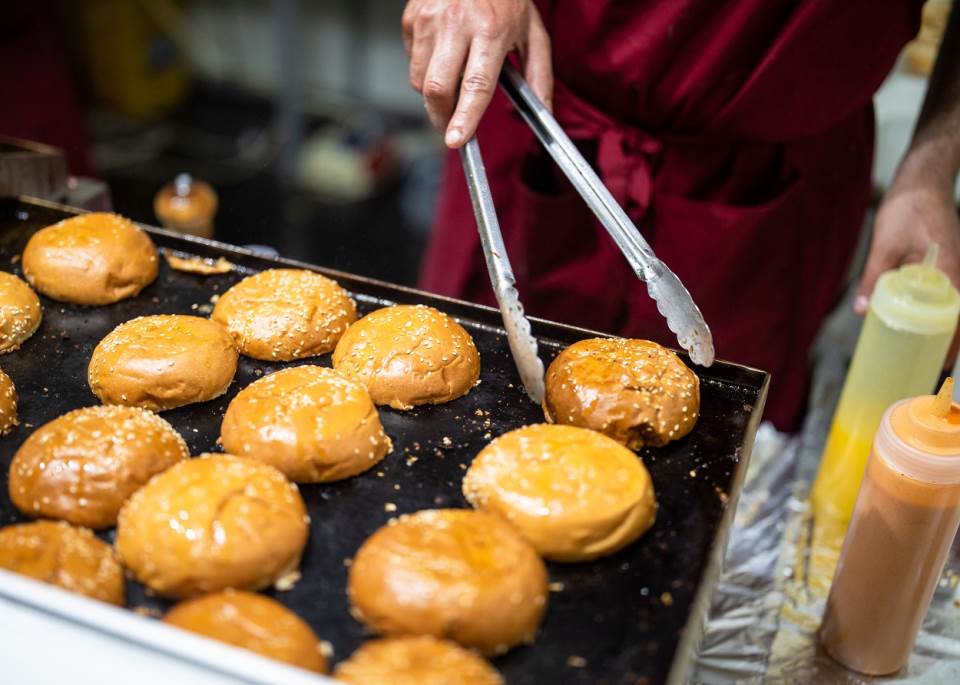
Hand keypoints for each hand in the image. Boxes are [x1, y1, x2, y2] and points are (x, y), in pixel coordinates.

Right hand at [402, 0, 552, 147]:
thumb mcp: (533, 33)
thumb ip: (539, 76)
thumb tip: (542, 113)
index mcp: (491, 29)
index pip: (475, 84)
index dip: (464, 117)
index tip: (456, 140)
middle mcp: (456, 23)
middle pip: (437, 88)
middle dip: (441, 117)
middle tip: (450, 127)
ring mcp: (429, 19)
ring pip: (419, 79)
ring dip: (433, 94)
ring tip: (452, 80)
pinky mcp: (412, 17)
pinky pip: (412, 60)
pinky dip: (424, 70)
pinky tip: (443, 55)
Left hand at [856, 151, 959, 362]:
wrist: (923, 178)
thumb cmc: (909, 206)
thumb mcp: (885, 244)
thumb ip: (874, 278)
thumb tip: (862, 312)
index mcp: (952, 271)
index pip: (958, 318)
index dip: (951, 344)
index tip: (939, 367)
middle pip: (958, 318)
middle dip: (947, 344)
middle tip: (927, 370)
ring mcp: (956, 268)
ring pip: (953, 308)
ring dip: (941, 330)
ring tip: (922, 356)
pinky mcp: (947, 263)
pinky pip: (945, 295)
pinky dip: (935, 312)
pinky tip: (917, 324)